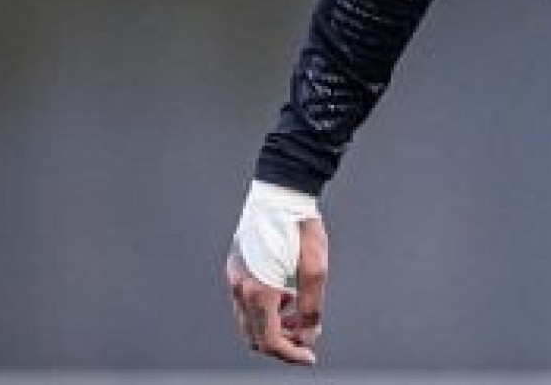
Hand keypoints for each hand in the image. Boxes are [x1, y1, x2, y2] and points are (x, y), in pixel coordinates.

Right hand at [226, 183, 327, 364]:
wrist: (281, 193)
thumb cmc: (301, 226)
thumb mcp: (315, 268)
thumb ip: (312, 307)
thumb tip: (308, 336)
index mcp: (257, 290)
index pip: (269, 340)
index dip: (291, 354)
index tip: (309, 357)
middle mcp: (239, 287)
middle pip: (255, 336)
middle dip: (282, 343)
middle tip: (306, 338)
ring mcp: (234, 277)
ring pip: (248, 322)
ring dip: (272, 327)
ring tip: (298, 316)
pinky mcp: (235, 268)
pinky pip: (245, 303)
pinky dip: (265, 311)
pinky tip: (285, 296)